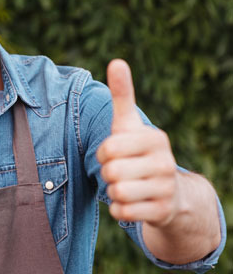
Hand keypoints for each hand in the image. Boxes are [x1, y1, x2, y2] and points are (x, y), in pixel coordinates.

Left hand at [96, 59, 181, 227]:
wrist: (169, 193)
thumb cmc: (139, 152)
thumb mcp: (129, 124)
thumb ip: (122, 95)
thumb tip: (116, 61)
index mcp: (156, 138)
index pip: (109, 148)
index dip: (104, 153)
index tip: (114, 153)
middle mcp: (166, 162)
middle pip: (111, 171)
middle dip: (108, 173)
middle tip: (121, 172)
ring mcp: (166, 188)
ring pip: (117, 192)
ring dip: (113, 192)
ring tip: (127, 186)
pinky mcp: (162, 212)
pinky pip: (122, 212)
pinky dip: (119, 209)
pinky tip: (132, 203)